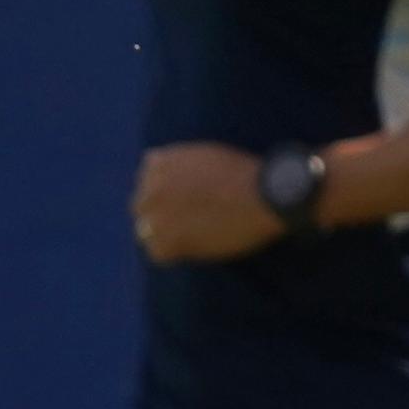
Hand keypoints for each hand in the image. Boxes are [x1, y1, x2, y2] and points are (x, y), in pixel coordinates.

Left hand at [131, 142, 284, 262]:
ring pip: (146, 231)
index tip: (184, 200)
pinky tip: (196, 247)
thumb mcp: (207, 155)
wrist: (265, 195)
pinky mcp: (167, 240)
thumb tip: (154, 162)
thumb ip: (180, 162)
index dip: (165, 192)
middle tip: (190, 221)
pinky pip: (158, 253)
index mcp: (162, 162)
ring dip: (165, 234)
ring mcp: (157, 215)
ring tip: (195, 235)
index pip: (147, 180)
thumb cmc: (246, 174)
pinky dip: (174, 253)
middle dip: (161, 212)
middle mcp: (152, 187)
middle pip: (142, 206)